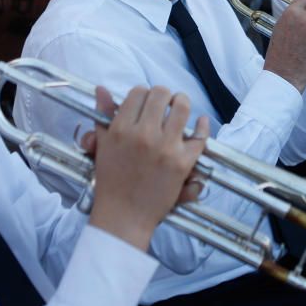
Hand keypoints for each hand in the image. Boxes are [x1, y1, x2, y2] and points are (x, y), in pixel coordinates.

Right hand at [86, 86, 208, 250]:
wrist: (124, 215)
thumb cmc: (110, 182)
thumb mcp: (102, 146)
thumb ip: (103, 115)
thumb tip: (102, 89)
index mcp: (120, 129)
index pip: (138, 92)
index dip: (144, 94)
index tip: (146, 103)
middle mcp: (143, 134)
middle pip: (161, 94)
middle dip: (163, 96)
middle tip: (164, 104)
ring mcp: (165, 147)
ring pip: (182, 107)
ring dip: (182, 103)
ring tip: (179, 108)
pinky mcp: (182, 162)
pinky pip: (200, 135)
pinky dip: (202, 125)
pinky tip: (200, 122)